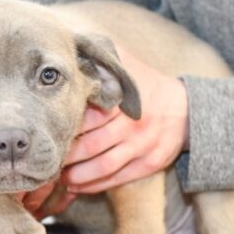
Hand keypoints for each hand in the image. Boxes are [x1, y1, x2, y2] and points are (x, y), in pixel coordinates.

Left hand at [62, 46, 188, 193]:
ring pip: (104, 166)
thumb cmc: (147, 86)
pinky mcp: (149, 165)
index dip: (68, 127)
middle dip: (68, 155)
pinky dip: (95, 184)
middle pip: (93, 145)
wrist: (185, 110)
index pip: (90, 117)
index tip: (49, 132)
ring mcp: (143, 147)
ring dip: (78, 175)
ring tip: (59, 177)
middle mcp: (134, 125)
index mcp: (125, 101)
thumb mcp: (128, 65)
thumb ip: (103, 59)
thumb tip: (73, 48)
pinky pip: (117, 178)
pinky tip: (77, 185)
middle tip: (48, 158)